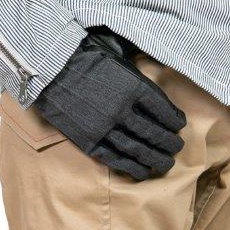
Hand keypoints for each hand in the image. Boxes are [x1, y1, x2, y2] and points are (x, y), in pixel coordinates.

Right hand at [35, 26, 185, 180]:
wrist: (49, 66)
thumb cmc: (86, 56)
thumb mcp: (119, 58)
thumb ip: (139, 76)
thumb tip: (158, 85)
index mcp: (134, 87)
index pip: (165, 111)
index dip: (176, 122)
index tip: (180, 126)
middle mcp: (122, 109)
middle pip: (154, 134)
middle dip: (170, 144)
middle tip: (177, 148)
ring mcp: (104, 127)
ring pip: (137, 149)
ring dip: (156, 159)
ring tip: (166, 164)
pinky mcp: (88, 140)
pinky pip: (114, 158)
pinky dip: (131, 167)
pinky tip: (143, 172)